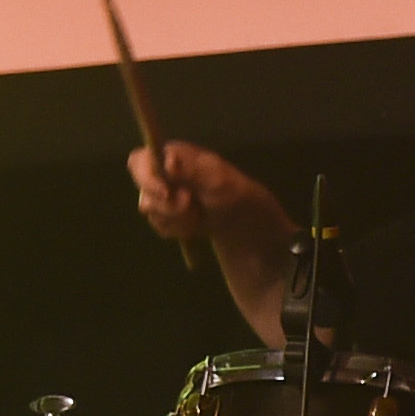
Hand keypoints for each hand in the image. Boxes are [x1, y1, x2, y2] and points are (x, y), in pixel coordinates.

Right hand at [132, 136, 298, 331]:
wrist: (269, 261)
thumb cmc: (255, 220)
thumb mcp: (230, 190)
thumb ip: (198, 171)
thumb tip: (167, 157)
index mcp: (197, 161)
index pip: (151, 153)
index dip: (149, 172)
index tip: (165, 193)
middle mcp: (186, 176)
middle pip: (145, 179)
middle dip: (160, 199)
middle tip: (188, 212)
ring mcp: (182, 200)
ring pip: (150, 203)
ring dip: (168, 218)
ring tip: (196, 227)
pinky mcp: (182, 223)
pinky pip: (158, 222)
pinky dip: (170, 230)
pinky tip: (193, 235)